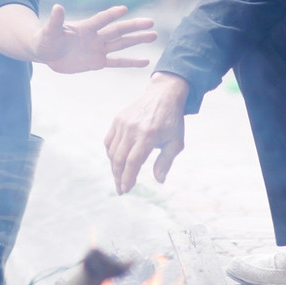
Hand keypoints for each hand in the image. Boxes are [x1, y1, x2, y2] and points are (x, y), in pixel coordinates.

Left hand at [31, 4, 155, 73]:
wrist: (47, 52)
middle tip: (151, 22)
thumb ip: (55, 21)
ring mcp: (98, 49)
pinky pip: (117, 62)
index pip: (101, 20)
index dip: (111, 15)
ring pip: (121, 44)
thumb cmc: (45, 39)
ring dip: (137, 40)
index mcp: (85, 27)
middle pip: (117, 31)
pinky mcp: (97, 62)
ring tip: (154, 35)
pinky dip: (131, 62)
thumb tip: (57, 7)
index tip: (124, 9)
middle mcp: (95, 36)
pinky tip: (145, 61)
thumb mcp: (48, 31)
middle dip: (134, 27)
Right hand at [104, 73, 187, 194]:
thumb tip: (159, 180)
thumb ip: (166, 162)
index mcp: (148, 135)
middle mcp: (132, 129)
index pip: (133, 162)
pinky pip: (109, 141)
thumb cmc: (172, 120)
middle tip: (121, 190)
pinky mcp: (118, 119)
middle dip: (118, 177)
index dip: (128, 178)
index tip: (126, 190)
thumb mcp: (176, 142)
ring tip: (119, 178)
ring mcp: (123, 123)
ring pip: (112, 151)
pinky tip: (116, 161)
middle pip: (119, 159)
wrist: (163, 94)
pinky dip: (110, 153)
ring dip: (114, 167)